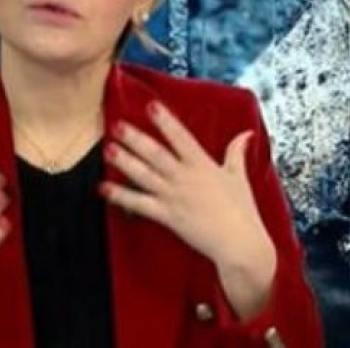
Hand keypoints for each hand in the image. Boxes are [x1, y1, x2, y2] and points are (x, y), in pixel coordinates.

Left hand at [99, 101, 270, 266]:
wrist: (240, 244)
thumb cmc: (242, 211)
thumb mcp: (239, 177)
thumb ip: (237, 152)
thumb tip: (246, 133)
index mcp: (202, 165)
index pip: (181, 137)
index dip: (166, 121)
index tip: (151, 106)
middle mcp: (185, 178)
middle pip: (156, 154)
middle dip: (135, 139)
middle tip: (116, 125)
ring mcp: (174, 196)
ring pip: (144, 175)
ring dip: (124, 162)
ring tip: (107, 149)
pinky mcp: (168, 216)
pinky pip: (140, 204)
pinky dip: (121, 196)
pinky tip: (103, 189)